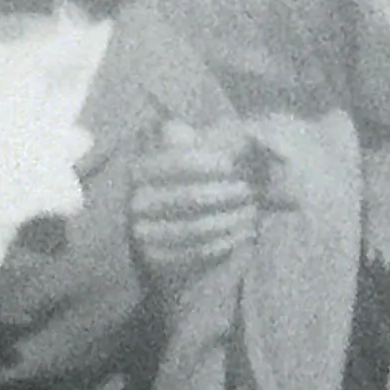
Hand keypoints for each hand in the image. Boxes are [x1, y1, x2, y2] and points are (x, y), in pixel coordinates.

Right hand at [130, 120, 263, 283]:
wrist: (177, 228)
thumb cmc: (192, 182)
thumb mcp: (193, 155)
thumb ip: (204, 139)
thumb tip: (222, 130)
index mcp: (140, 170)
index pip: (176, 162)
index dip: (209, 163)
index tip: (233, 163)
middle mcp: (136, 202)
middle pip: (191, 197)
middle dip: (227, 193)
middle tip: (249, 190)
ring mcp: (143, 233)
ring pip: (196, 227)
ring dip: (231, 219)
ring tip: (252, 210)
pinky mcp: (157, 259)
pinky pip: (197, 252)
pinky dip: (226, 242)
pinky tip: (243, 232)